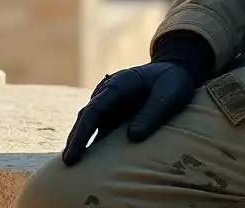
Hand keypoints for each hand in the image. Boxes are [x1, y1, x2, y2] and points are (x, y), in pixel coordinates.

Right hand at [62, 62, 198, 164]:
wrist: (176, 72)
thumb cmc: (172, 81)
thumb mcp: (169, 93)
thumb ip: (153, 112)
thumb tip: (133, 137)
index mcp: (119, 84)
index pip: (94, 110)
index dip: (81, 134)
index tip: (72, 155)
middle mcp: (108, 94)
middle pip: (86, 120)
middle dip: (75, 143)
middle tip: (68, 167)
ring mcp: (110, 106)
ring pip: (90, 128)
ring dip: (82, 146)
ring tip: (74, 171)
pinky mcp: (114, 117)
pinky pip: (101, 133)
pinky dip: (94, 148)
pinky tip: (90, 166)